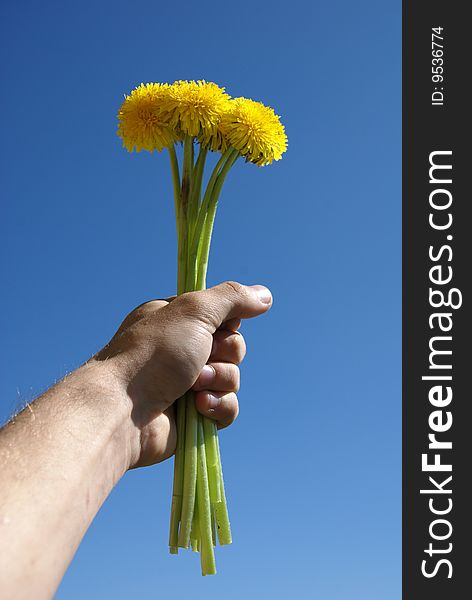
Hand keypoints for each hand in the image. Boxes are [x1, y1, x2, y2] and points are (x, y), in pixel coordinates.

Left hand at [93, 282, 271, 467]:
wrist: (123, 410)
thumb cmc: (154, 352)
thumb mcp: (194, 310)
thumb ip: (232, 298)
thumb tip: (266, 295)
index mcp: (177, 321)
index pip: (222, 317)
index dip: (227, 323)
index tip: (219, 326)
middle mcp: (182, 350)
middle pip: (232, 348)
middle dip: (223, 354)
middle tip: (201, 358)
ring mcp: (187, 384)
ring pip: (232, 378)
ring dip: (218, 380)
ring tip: (192, 386)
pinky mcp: (194, 416)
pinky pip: (227, 407)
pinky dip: (218, 406)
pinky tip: (198, 407)